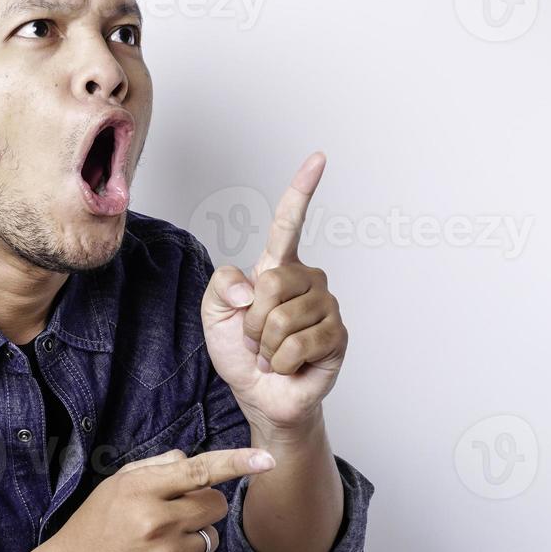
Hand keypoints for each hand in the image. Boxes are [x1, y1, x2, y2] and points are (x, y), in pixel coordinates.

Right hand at [41, 447, 275, 551]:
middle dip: (204, 508)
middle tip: (175, 518)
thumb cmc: (92, 529)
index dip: (236, 463)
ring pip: (211, 540)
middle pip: (215, 505)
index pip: (199, 471)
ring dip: (193, 541)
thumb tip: (190, 460)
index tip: (266, 460)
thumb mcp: (115, 486)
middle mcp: (156, 522)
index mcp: (141, 491)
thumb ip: (155, 468)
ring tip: (158, 548)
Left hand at [199, 152, 347, 440]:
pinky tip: (288, 365)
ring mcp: (326, 306)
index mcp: (278, 267)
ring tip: (272, 352)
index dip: (303, 189)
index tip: (319, 158)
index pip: (290, 222)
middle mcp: (308, 280)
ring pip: (283, 318)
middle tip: (255, 337)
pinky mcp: (337, 336)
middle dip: (251, 319)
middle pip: (272, 282)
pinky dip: (281, 362)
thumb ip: (221, 284)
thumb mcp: (213, 312)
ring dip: (265, 344)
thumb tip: (253, 284)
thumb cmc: (239, 351)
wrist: (259, 393)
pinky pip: (297, 345)